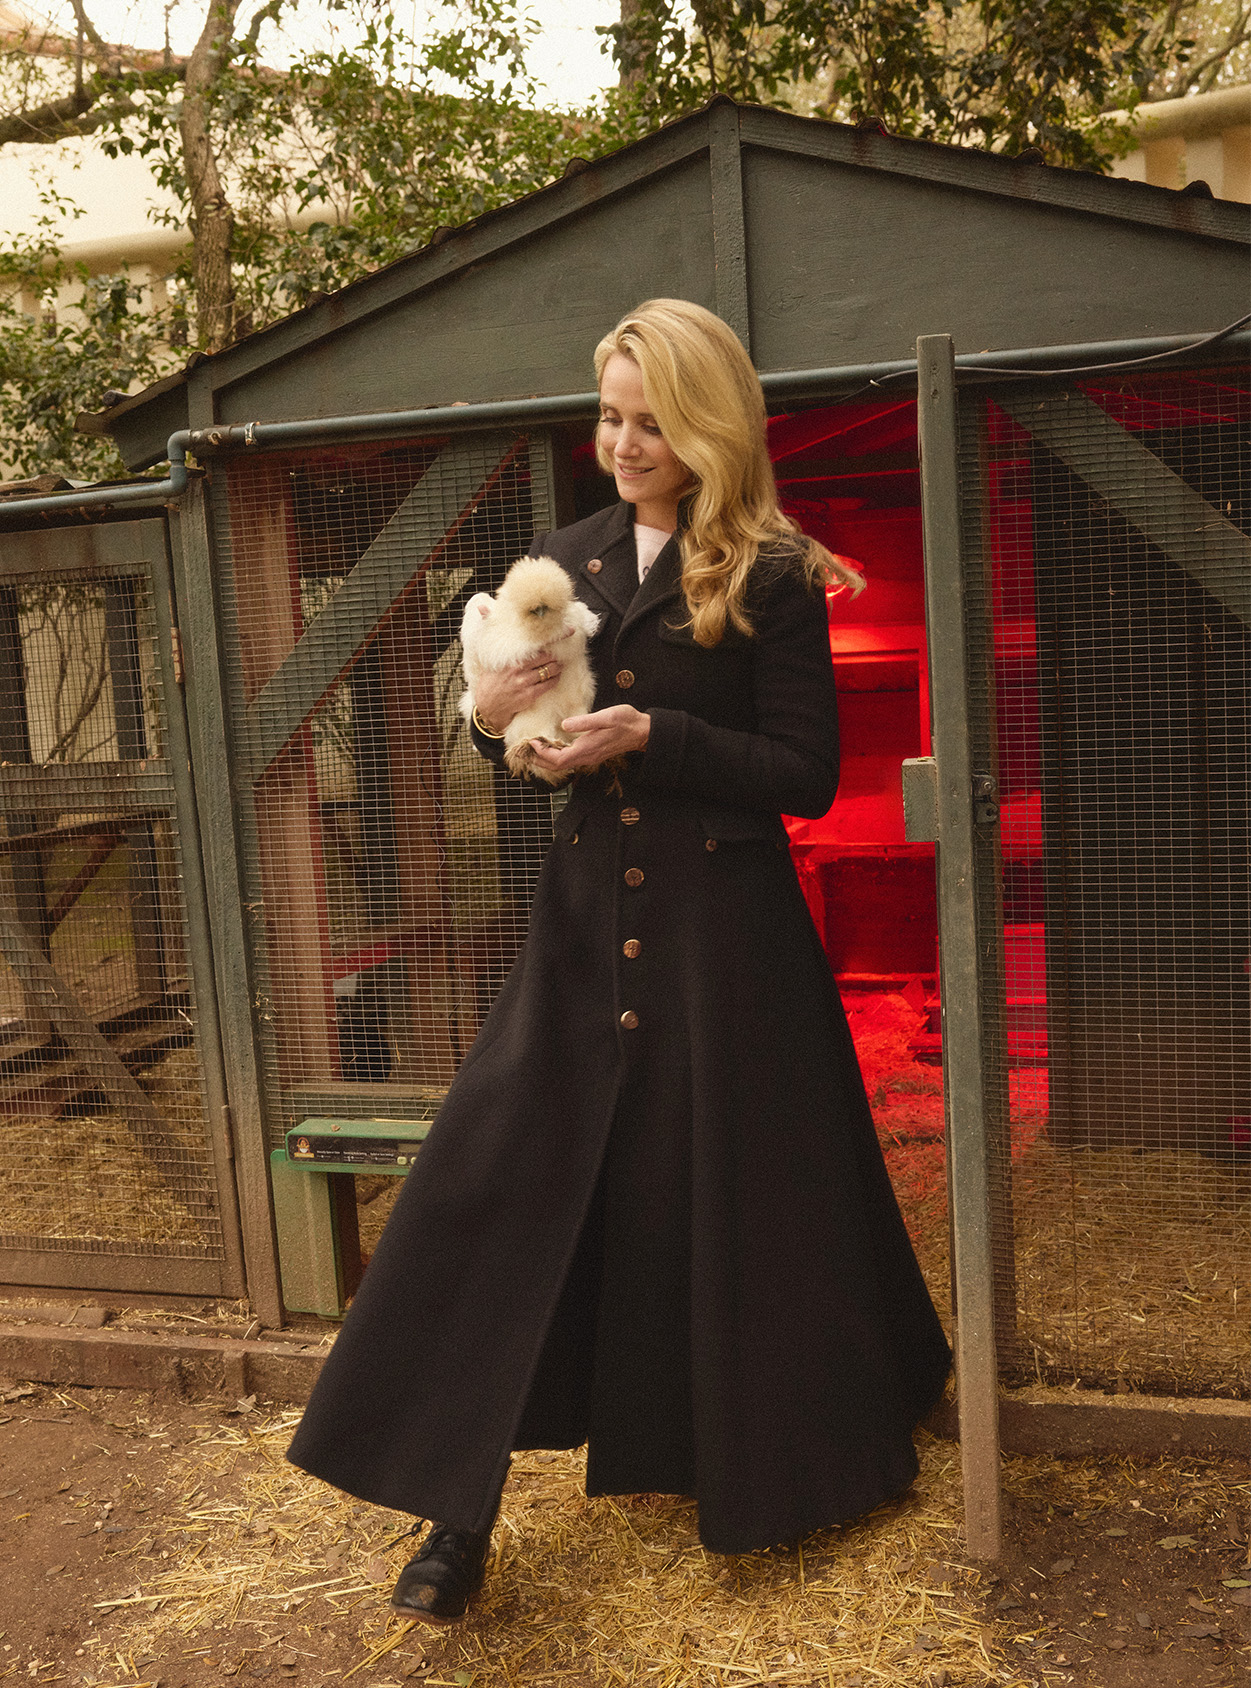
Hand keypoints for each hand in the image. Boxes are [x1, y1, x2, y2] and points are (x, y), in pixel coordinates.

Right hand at [473, 652, 563, 732]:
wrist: (488, 706)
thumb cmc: (490, 684)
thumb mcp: (494, 665)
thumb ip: (507, 656)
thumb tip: (518, 644)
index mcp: (510, 659)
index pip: (533, 647)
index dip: (547, 643)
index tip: (556, 640)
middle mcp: (518, 668)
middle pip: (545, 657)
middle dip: (554, 656)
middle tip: (558, 656)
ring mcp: (524, 682)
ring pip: (549, 670)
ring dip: (557, 668)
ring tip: (559, 666)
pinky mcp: (530, 694)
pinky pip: (548, 684)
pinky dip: (554, 680)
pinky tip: (556, 678)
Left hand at [529, 705, 650, 774]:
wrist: (642, 731)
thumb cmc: (626, 722)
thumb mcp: (606, 717)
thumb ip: (585, 722)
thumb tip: (565, 725)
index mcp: (586, 748)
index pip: (558, 759)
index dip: (541, 753)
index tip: (531, 741)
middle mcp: (586, 757)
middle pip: (556, 766)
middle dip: (538, 759)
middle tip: (524, 749)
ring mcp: (588, 757)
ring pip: (562, 764)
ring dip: (546, 758)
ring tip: (533, 747)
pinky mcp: (591, 754)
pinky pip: (569, 759)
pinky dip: (556, 755)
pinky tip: (551, 745)